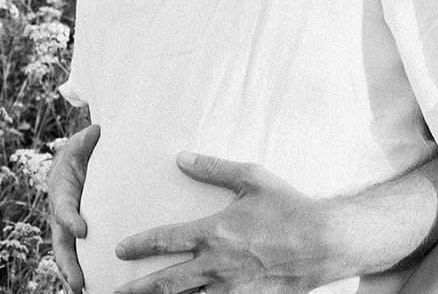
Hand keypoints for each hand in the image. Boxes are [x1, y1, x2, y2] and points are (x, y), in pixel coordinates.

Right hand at [49, 123, 100, 291]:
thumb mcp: (83, 142)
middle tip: (78, 283)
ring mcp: (71, 227)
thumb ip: (86, 140)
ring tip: (85, 292)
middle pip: (61, 243)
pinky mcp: (84, 235)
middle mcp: (62, 214)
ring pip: (70, 255)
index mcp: (61, 191)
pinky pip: (84, 255)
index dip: (70, 219)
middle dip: (68, 264)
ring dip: (75, 276)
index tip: (82, 230)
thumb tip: (95, 131)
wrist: (83, 160)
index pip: (63, 208)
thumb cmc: (84, 151)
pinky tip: (97, 287)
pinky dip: (87, 272)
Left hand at [112, 152, 334, 293]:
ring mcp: (231, 289)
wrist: (324, 242)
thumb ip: (214, 169)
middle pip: (166, 283)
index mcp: (214, 232)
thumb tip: (181, 158)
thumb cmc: (288, 206)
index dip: (138, 245)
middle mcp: (216, 265)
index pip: (165, 240)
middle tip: (114, 292)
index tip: (120, 250)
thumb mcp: (252, 178)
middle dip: (137, 290)